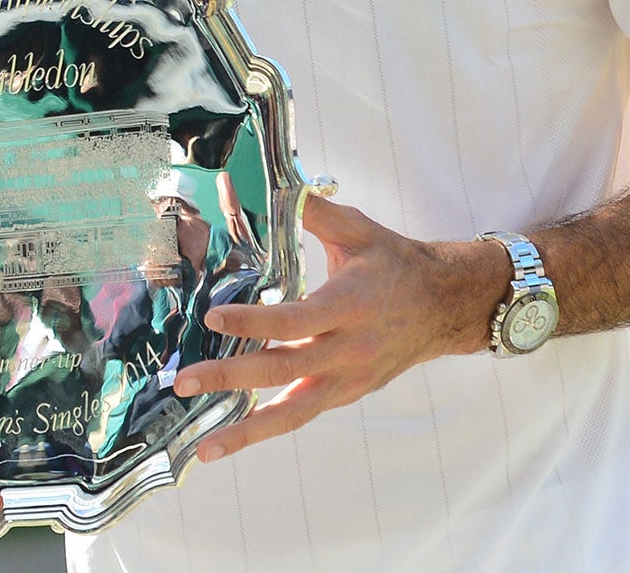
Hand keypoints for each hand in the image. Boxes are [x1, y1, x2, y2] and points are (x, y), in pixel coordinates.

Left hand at [170, 197, 505, 461]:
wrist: (446, 305)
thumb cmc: (394, 261)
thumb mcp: (357, 229)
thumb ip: (313, 210)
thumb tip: (273, 182)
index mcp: (349, 305)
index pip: (296, 320)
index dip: (254, 323)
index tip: (213, 319)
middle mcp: (350, 350)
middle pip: (284, 370)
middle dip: (230, 379)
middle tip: (184, 382)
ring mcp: (349, 380)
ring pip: (294, 412)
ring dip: (247, 430)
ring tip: (204, 447)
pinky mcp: (347, 394)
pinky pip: (302, 415)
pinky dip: (266, 430)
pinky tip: (230, 440)